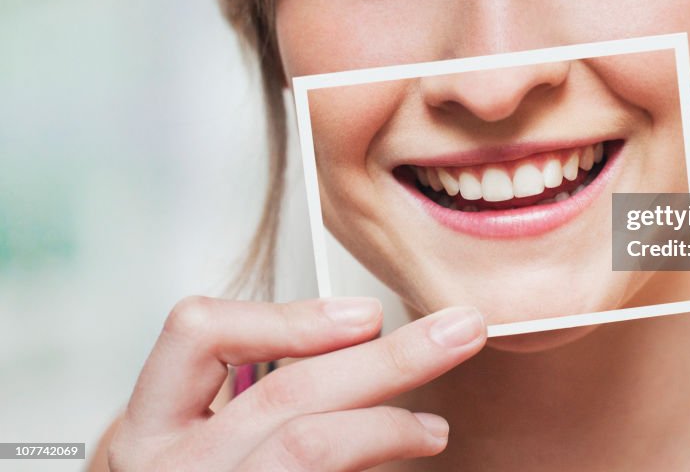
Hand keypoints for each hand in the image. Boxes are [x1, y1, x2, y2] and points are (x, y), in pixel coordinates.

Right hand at [107, 296, 485, 469]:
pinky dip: (374, 463)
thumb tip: (363, 337)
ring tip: (434, 428)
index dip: (289, 317)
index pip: (197, 332)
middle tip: (461, 332)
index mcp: (146, 428)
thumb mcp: (195, 442)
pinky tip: (404, 458)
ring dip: (390, 424)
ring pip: (308, 448)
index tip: (368, 315)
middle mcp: (166, 469)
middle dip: (388, 358)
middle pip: (286, 392)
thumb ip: (259, 397)